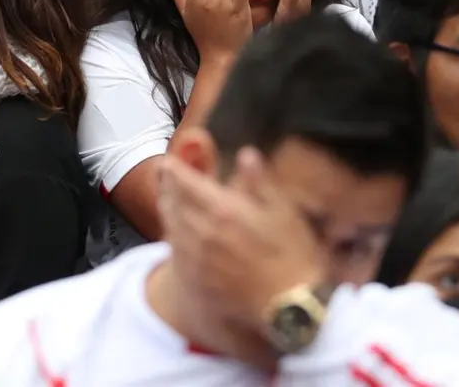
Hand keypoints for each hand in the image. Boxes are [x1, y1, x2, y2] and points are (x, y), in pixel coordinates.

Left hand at [158, 148, 324, 332]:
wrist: (290, 305)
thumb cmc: (293, 255)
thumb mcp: (283, 212)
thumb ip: (259, 182)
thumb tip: (246, 153)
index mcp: (223, 210)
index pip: (187, 183)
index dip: (174, 170)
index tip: (168, 161)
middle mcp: (202, 231)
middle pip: (172, 203)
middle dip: (167, 187)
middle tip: (165, 177)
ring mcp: (196, 256)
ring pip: (169, 225)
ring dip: (166, 207)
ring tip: (168, 198)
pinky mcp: (195, 276)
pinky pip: (173, 249)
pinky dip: (171, 233)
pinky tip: (175, 230)